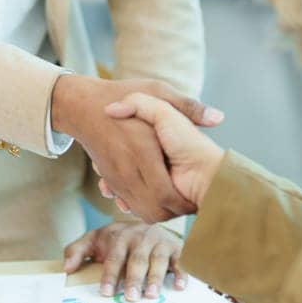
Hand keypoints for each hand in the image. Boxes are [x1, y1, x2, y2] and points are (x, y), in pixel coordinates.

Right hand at [51, 75, 222, 221]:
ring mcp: (115, 176)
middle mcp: (127, 167)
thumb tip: (219, 119)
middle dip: (175, 211)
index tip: (196, 197)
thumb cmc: (123, 93)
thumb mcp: (158, 90)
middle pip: (155, 209)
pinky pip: (126, 204)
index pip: (166, 194)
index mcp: (143, 148)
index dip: (184, 202)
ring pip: (141, 211)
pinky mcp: (109, 179)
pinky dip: (141, 206)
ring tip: (175, 201)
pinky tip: (154, 196)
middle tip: (189, 203)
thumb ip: (188, 106)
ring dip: (159, 212)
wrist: (82, 105)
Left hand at [63, 222, 186, 301]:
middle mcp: (141, 237)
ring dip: (156, 278)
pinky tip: (180, 285)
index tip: (106, 292)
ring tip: (151, 295)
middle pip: (137, 260)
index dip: (110, 275)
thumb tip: (66, 268)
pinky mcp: (175, 247)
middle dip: (134, 279)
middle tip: (130, 298)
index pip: (114, 256)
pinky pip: (180, 260)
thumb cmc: (118, 240)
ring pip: (158, 260)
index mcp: (120, 236)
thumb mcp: (95, 240)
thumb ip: (77, 250)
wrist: (146, 223)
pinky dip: (182, 272)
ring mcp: (159, 242)